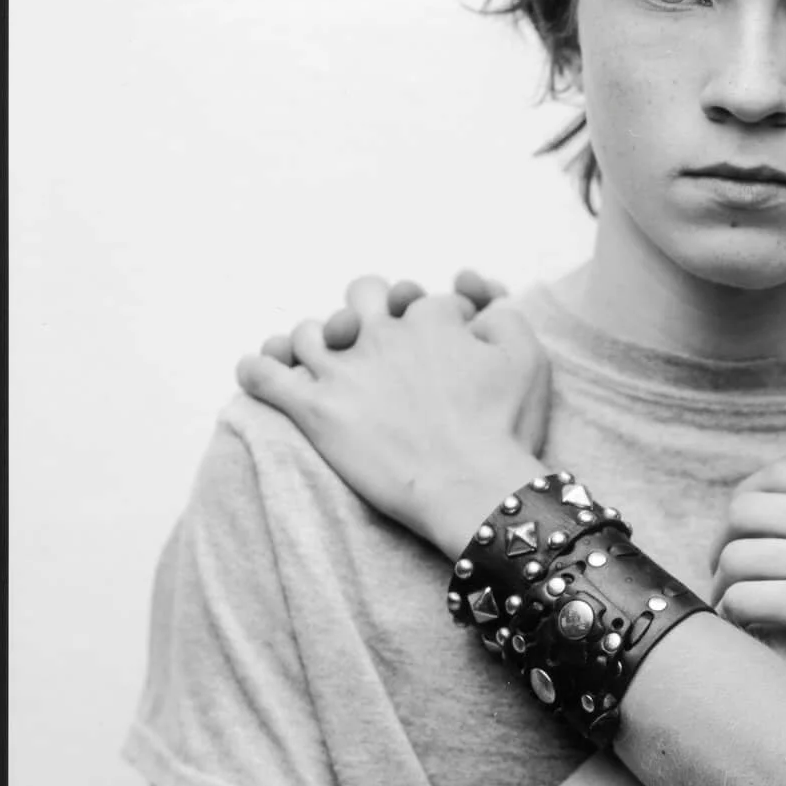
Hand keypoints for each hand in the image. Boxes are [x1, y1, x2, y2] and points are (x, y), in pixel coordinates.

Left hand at [237, 274, 548, 553]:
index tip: (447, 345)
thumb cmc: (507, 429)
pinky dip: (257, 370)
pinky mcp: (314, 409)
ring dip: (315, 342)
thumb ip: (504, 317)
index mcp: (428, 319)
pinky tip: (261, 373)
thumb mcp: (528, 358)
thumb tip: (476, 305)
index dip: (435, 319)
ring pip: (309, 333)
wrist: (474, 486)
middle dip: (369, 311)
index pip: (423, 302)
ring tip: (322, 364)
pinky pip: (263, 375)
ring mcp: (342, 370)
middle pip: (361, 298)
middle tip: (379, 342)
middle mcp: (380, 334)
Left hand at [711, 462, 785, 725]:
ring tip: (730, 610)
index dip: (750, 501)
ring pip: (736, 556)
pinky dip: (732, 617)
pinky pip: (742, 599)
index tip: (745, 530)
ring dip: (724, 584)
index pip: (782, 474)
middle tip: (728, 573)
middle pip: (744, 509)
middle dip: (725, 542)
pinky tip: (742, 634)